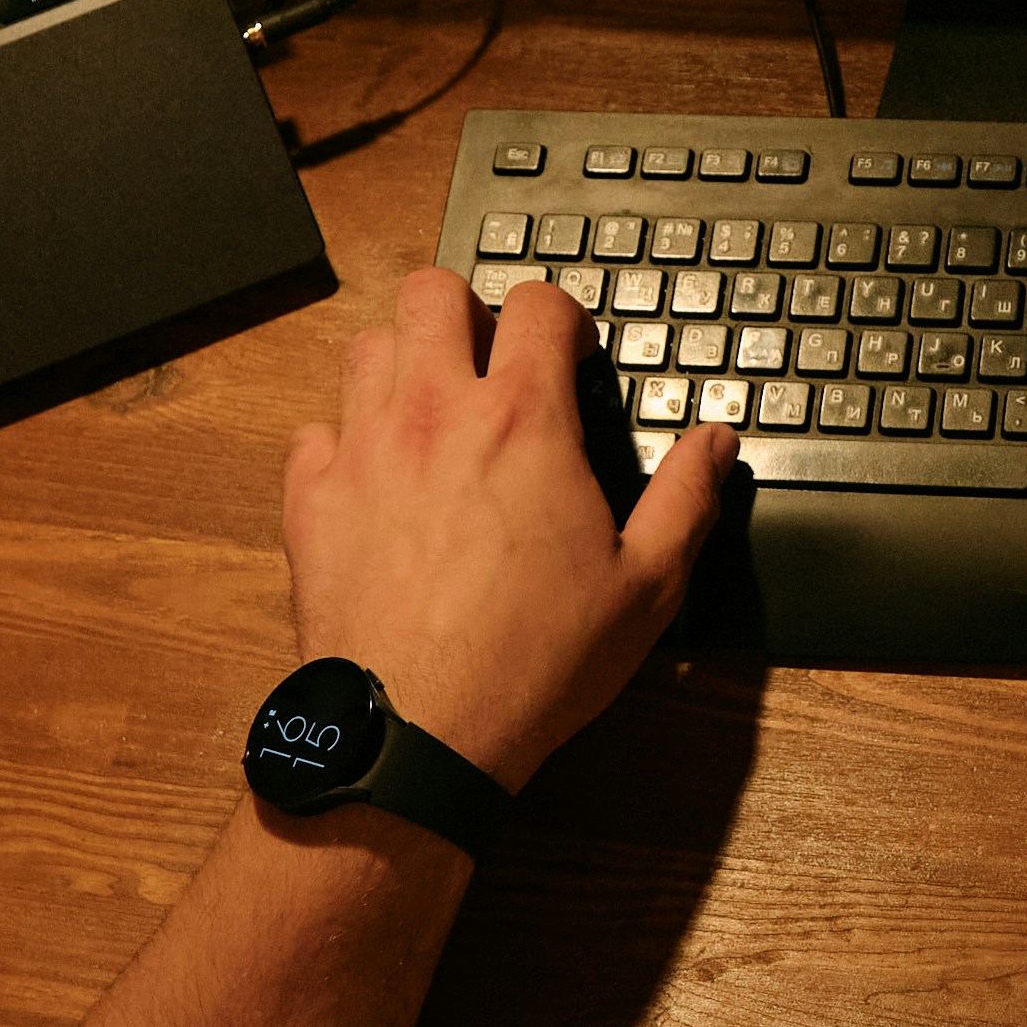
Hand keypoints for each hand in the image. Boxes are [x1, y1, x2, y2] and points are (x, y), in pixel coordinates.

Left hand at [282, 272, 733, 796]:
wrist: (419, 733)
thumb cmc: (535, 661)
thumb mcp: (645, 586)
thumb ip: (685, 498)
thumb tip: (715, 441)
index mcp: (522, 420)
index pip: (536, 305)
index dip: (562, 319)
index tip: (570, 358)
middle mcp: (433, 413)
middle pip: (431, 293)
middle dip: (465, 312)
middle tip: (490, 364)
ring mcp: (362, 449)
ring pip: (366, 348)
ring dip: (402, 364)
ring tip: (431, 413)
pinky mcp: (311, 499)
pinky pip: (314, 431)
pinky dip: (342, 441)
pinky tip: (373, 480)